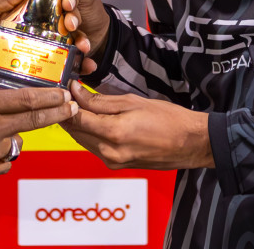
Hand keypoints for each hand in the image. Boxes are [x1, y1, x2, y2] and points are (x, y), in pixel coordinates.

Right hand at [0, 52, 78, 181]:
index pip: (27, 101)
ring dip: (18, 136)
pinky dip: (2, 156)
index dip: (50, 98)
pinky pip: (3, 163)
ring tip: (9, 130)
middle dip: (57, 114)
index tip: (66, 95)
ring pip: (17, 144)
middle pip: (34, 122)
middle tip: (72, 109)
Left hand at [62, 81, 214, 170]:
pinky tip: (93, 120)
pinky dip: (90, 133)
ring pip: (83, 140)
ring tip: (78, 104)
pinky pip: (94, 148)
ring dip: (78, 123)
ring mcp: (113, 162)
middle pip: (75, 131)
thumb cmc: (168, 119)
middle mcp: (110, 153)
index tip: (63, 88)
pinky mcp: (117, 166)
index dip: (65, 102)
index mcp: (113, 134)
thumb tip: (76, 92)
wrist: (190, 144)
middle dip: (68, 112)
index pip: (75, 118)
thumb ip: (100, 100)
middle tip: (66, 93)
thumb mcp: (132, 102)